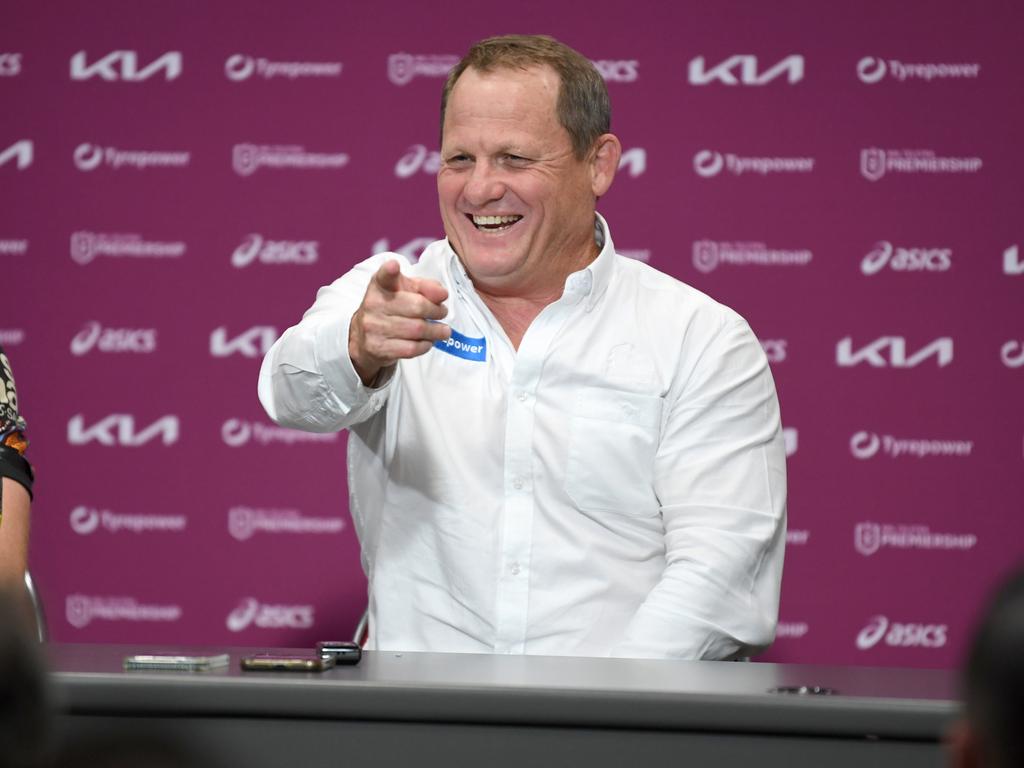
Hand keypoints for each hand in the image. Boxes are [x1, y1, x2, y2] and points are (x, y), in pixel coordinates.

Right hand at [349, 260, 449, 384]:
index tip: (394, 266)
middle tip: (442, 312)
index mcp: (380, 285)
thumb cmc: (392, 308)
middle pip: (416, 307)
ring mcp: (373, 327)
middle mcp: (373, 304)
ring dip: (435, 331)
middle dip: (436, 311)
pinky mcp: (378, 348)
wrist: (364, 337)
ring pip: (416, 329)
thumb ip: (426, 287)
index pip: (384, 276)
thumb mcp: (406, 290)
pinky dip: (425, 345)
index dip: (389, 271)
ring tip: (443, 330)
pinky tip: (428, 341)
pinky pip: (411, 348)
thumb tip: (442, 294)